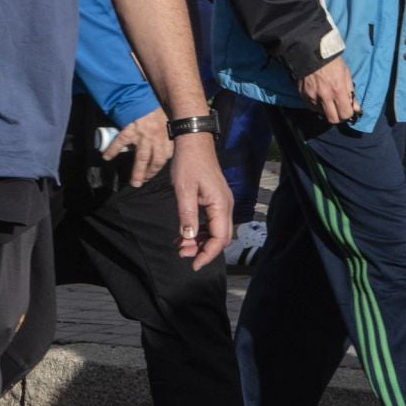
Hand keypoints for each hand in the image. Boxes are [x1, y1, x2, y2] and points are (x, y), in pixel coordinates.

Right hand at [104, 108, 170, 186]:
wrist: (137, 94)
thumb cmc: (150, 106)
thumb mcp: (163, 118)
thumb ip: (163, 132)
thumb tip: (162, 145)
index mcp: (165, 133)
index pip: (167, 154)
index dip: (161, 165)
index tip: (155, 170)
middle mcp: (156, 136)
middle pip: (155, 161)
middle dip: (150, 174)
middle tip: (144, 182)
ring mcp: (142, 135)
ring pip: (141, 158)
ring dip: (138, 172)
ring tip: (134, 182)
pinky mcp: (129, 130)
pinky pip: (120, 143)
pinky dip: (112, 151)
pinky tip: (106, 157)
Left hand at [168, 127, 230, 267]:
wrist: (193, 141)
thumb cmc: (188, 163)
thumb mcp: (184, 190)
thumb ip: (187, 215)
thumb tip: (188, 238)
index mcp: (221, 204)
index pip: (219, 238)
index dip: (207, 254)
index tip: (193, 264)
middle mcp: (226, 205)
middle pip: (219, 237)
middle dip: (202, 249)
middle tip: (182, 253)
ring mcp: (222, 202)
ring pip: (215, 230)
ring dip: (199, 240)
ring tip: (180, 245)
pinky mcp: (215, 199)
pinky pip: (210, 221)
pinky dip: (198, 230)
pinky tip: (184, 234)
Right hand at [298, 56, 357, 124]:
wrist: (311, 51)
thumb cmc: (332, 62)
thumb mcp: (346, 74)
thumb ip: (351, 93)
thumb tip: (356, 108)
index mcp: (338, 90)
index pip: (345, 114)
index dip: (348, 113)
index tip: (348, 108)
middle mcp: (324, 96)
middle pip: (332, 119)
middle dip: (338, 116)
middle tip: (339, 109)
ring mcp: (312, 96)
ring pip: (321, 114)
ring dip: (326, 110)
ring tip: (328, 100)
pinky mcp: (303, 94)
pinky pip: (311, 107)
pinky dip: (316, 105)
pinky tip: (318, 97)